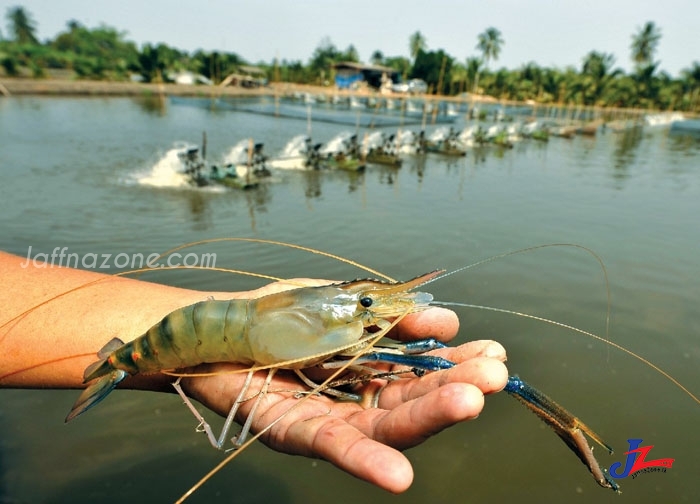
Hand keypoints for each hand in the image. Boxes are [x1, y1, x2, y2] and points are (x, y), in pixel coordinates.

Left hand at [179, 289, 508, 493]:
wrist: (214, 323)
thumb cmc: (278, 313)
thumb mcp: (342, 303)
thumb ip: (390, 315)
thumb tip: (447, 320)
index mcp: (370, 370)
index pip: (422, 373)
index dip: (456, 364)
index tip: (494, 353)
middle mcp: (354, 399)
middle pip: (410, 402)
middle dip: (452, 389)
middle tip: (494, 377)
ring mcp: (327, 419)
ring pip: (381, 426)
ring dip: (426, 418)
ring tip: (469, 403)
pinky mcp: (293, 432)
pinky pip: (331, 448)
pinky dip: (365, 461)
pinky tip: (400, 475)